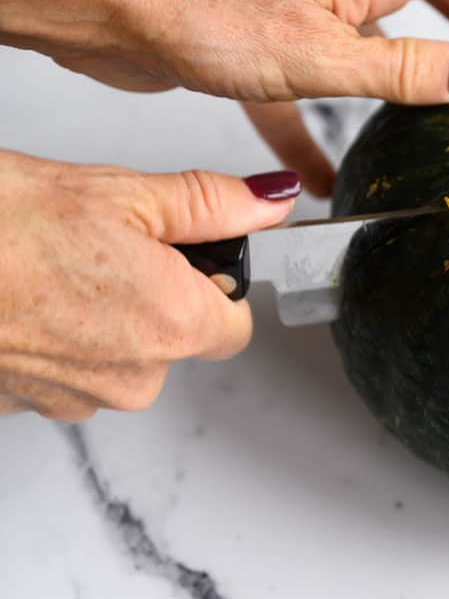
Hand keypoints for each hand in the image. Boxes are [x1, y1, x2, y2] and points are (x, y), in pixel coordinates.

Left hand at [0, 0, 448, 194]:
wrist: (115, 7)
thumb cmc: (205, 10)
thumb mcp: (326, 54)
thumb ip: (406, 68)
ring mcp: (310, 11)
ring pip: (383, 41)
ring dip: (422, 72)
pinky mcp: (271, 48)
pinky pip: (316, 93)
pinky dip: (326, 134)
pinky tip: (329, 180)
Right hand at [0, 150, 299, 420]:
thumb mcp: (123, 194)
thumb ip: (213, 204)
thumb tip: (271, 203)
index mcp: (173, 324)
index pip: (237, 325)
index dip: (217, 286)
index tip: (189, 258)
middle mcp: (133, 377)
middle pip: (178, 341)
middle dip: (157, 298)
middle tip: (106, 249)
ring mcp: (76, 399)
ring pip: (120, 359)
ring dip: (103, 319)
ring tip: (56, 270)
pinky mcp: (27, 404)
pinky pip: (68, 371)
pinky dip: (57, 339)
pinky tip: (28, 299)